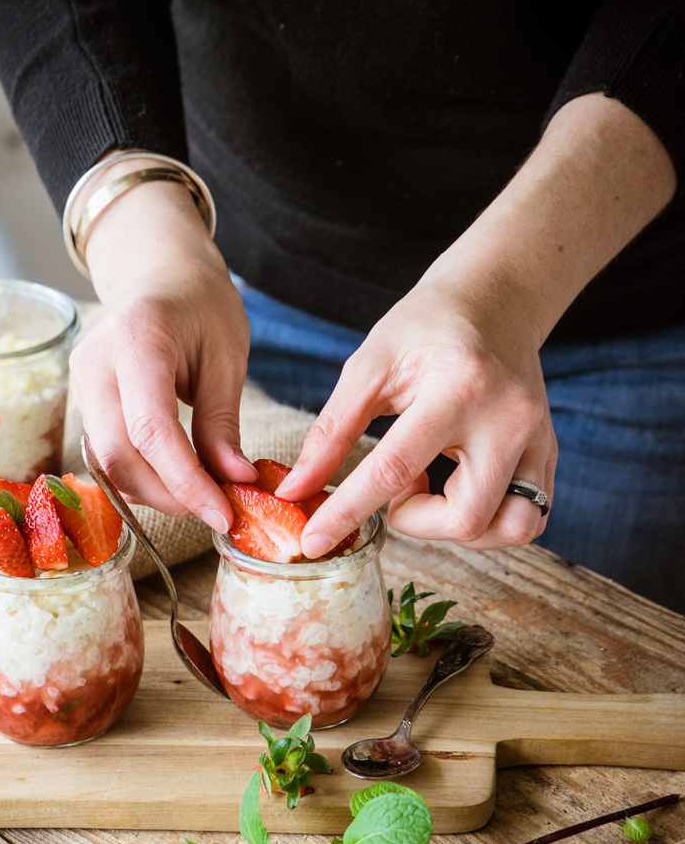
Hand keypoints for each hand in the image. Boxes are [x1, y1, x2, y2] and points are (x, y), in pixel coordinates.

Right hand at [70, 163, 255, 526]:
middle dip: (169, 495)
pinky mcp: (83, 403)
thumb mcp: (227, 357)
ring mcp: (81, 385)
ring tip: (202, 497)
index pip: (152, 430)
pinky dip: (140, 478)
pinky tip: (177, 482)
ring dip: (154, 493)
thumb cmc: (200, 306)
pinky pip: (105, 454)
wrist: (159, 275)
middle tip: (217, 510)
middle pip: (118, 454)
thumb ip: (223, 422)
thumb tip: (233, 481)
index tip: (223, 512)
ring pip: (106, 462)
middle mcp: (95, 364)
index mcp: (136, 339)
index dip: (186, 482)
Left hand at [277, 93, 674, 554]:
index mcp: (457, 388)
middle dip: (415, 522)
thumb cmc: (423, 331)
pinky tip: (457, 487)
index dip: (348, 511)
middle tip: (397, 484)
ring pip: (510, 528)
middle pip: (465, 518)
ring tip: (430, 485)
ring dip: (456, 527)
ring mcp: (538, 440)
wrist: (493, 301)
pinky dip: (486, 521)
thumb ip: (331, 433)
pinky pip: (529, 519)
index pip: (394, 469)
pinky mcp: (548, 455)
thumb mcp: (368, 367)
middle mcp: (508, 419)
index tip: (315, 542)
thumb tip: (295, 491)